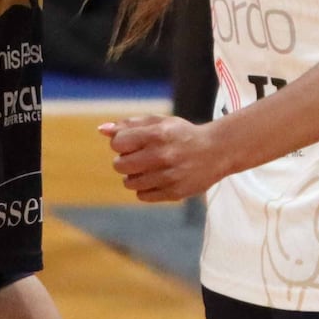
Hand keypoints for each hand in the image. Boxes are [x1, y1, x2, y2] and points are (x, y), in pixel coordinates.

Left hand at [101, 115, 237, 202]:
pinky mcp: (174, 192)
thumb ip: (130, 125)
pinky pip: (142, 196)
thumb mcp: (159, 123)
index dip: (121, 143)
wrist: (217, 151)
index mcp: (157, 134)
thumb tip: (101, 130)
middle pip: (120, 165)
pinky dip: (145, 189)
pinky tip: (157, 179)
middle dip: (125, 161)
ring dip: (134, 176)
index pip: (118, 143)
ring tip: (149, 168)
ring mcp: (169, 176)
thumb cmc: (182, 134)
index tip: (132, 143)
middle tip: (140, 157)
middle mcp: (162, 155)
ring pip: (129, 183)